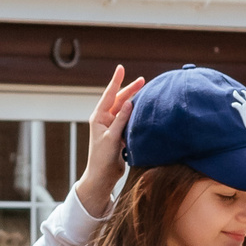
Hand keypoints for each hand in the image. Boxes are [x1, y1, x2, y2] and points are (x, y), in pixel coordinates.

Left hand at [75, 65, 147, 211]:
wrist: (102, 177)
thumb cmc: (102, 159)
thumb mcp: (111, 138)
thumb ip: (120, 120)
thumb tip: (129, 102)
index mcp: (99, 118)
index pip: (109, 95)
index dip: (116, 81)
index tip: (121, 68)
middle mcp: (105, 120)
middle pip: (119, 100)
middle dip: (130, 90)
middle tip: (143, 80)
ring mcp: (113, 127)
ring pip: (125, 110)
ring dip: (135, 102)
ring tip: (147, 93)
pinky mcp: (120, 135)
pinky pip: (129, 120)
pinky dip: (137, 115)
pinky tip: (145, 110)